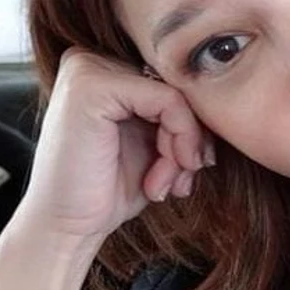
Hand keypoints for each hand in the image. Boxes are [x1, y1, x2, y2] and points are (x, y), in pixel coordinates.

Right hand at [10, 49, 213, 259]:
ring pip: (177, 94)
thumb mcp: (152, 143)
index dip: (191, 126)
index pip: (172, 81)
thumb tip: (222, 99)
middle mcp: (91, 60)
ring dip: (183, 148)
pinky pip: (169, 101)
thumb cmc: (108, 190)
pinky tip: (156, 181)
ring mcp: (88, 68)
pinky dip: (177, 142)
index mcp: (103, 69)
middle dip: (189, 140)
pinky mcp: (92, 85)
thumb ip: (176, 115)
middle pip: (176, 85)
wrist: (67, 228)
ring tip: (163, 185)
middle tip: (177, 183)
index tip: (187, 169)